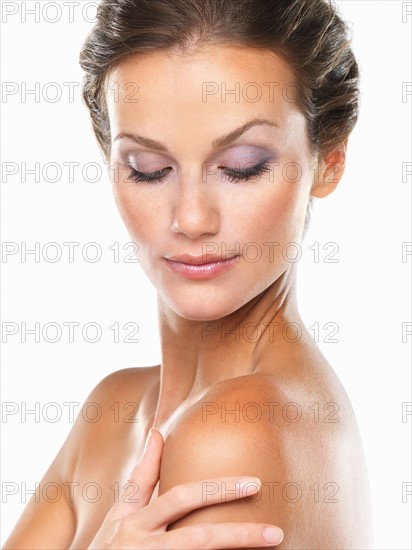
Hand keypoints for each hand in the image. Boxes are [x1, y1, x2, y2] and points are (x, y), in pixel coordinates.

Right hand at [88, 427, 283, 548]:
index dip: (217, 490)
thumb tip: (158, 431)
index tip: (255, 484)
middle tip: (274, 530)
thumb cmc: (109, 547)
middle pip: (198, 537)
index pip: (180, 499)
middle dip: (238, 533)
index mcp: (133, 521)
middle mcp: (141, 545)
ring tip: (270, 545)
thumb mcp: (119, 513)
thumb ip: (141, 476)